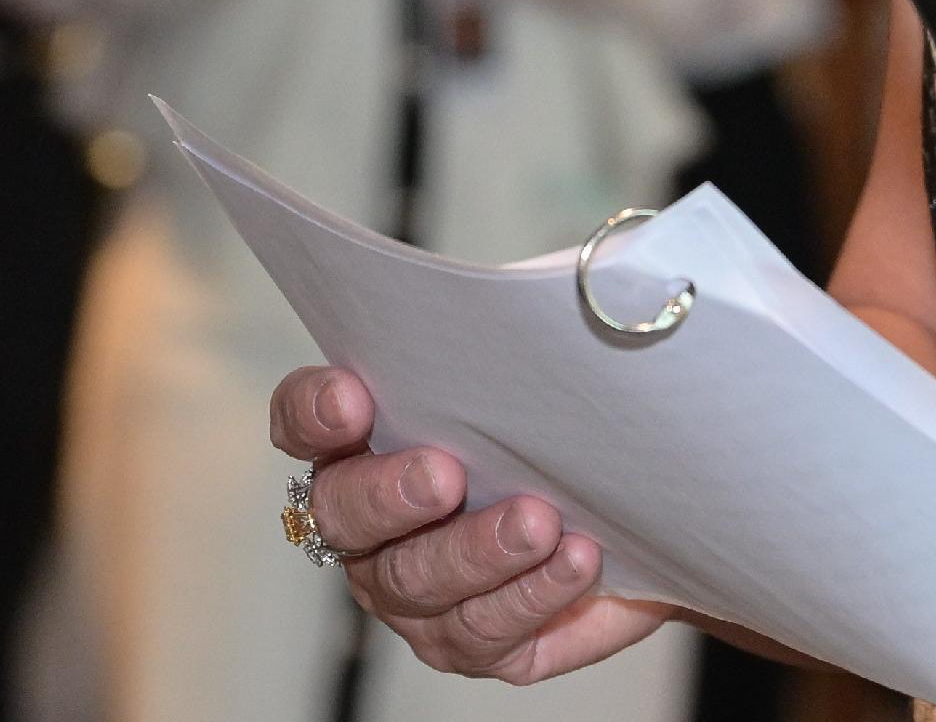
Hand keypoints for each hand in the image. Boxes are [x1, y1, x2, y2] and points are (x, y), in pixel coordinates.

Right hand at [270, 364, 675, 683]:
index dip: (313, 411)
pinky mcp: (470, 643)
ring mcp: (412, 593)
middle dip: (389, 493)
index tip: (351, 394)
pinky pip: (486, 629)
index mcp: (362, 441)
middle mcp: (369, 525)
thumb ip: (523, 331)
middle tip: (443, 474)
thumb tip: (565, 292)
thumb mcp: (542, 368)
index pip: (303, 420)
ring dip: (477, 550)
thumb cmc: (564, 429)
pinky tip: (574, 560)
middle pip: (343, 514)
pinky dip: (532, 593)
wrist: (632, 514)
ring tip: (537, 521)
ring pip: (417, 580)